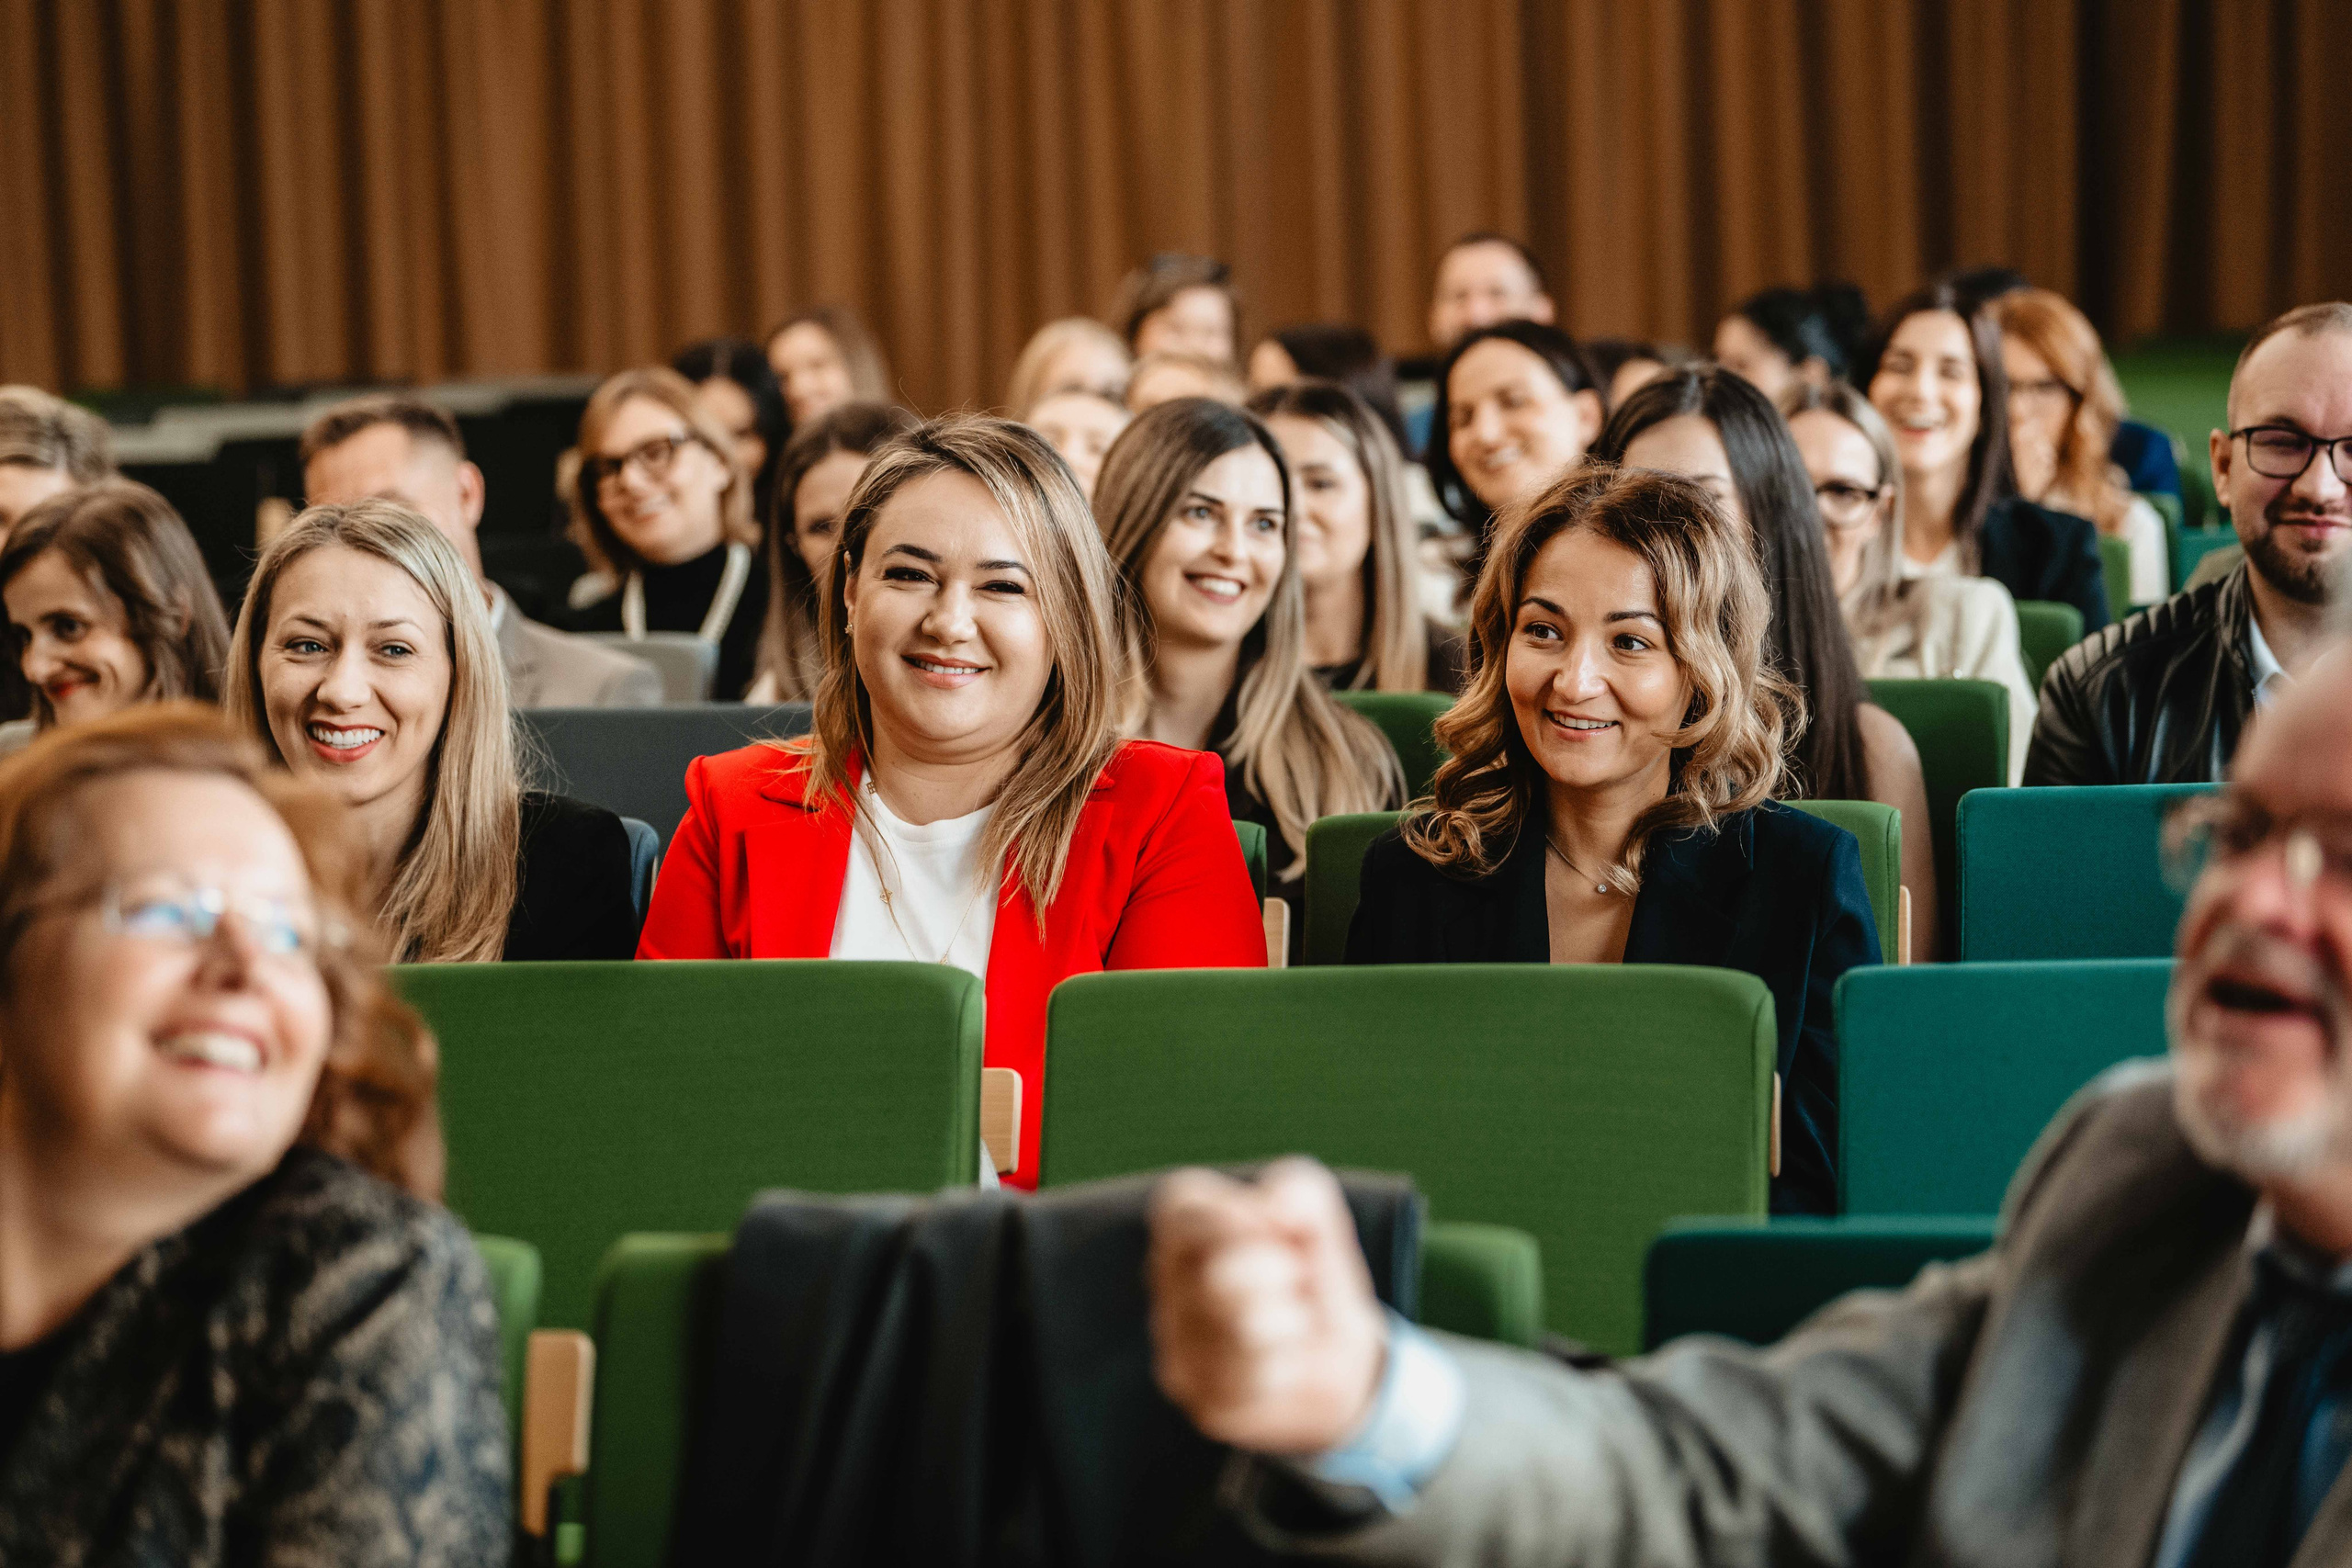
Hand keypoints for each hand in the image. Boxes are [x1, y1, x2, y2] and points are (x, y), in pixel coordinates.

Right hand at [1148, 1157, 1387, 1455]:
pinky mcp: (1200, 1395)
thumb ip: (1300, 1193)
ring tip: (1292, 1323)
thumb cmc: (1307, 1278)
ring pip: (1242, 1330)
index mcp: (1184, 1229)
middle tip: (1292, 1280)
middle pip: (1219, 1273)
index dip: (1238, 1215)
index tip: (1280, 1228)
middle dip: (1276, 1276)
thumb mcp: (1316, 1222)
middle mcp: (1165, 1283)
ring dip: (1290, 1321)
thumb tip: (1277, 1210)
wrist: (1326, 1363)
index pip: (1181, 1206)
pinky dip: (1288, 1365)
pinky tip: (1284, 1363)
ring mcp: (1176, 1344)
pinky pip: (1253, 1377)